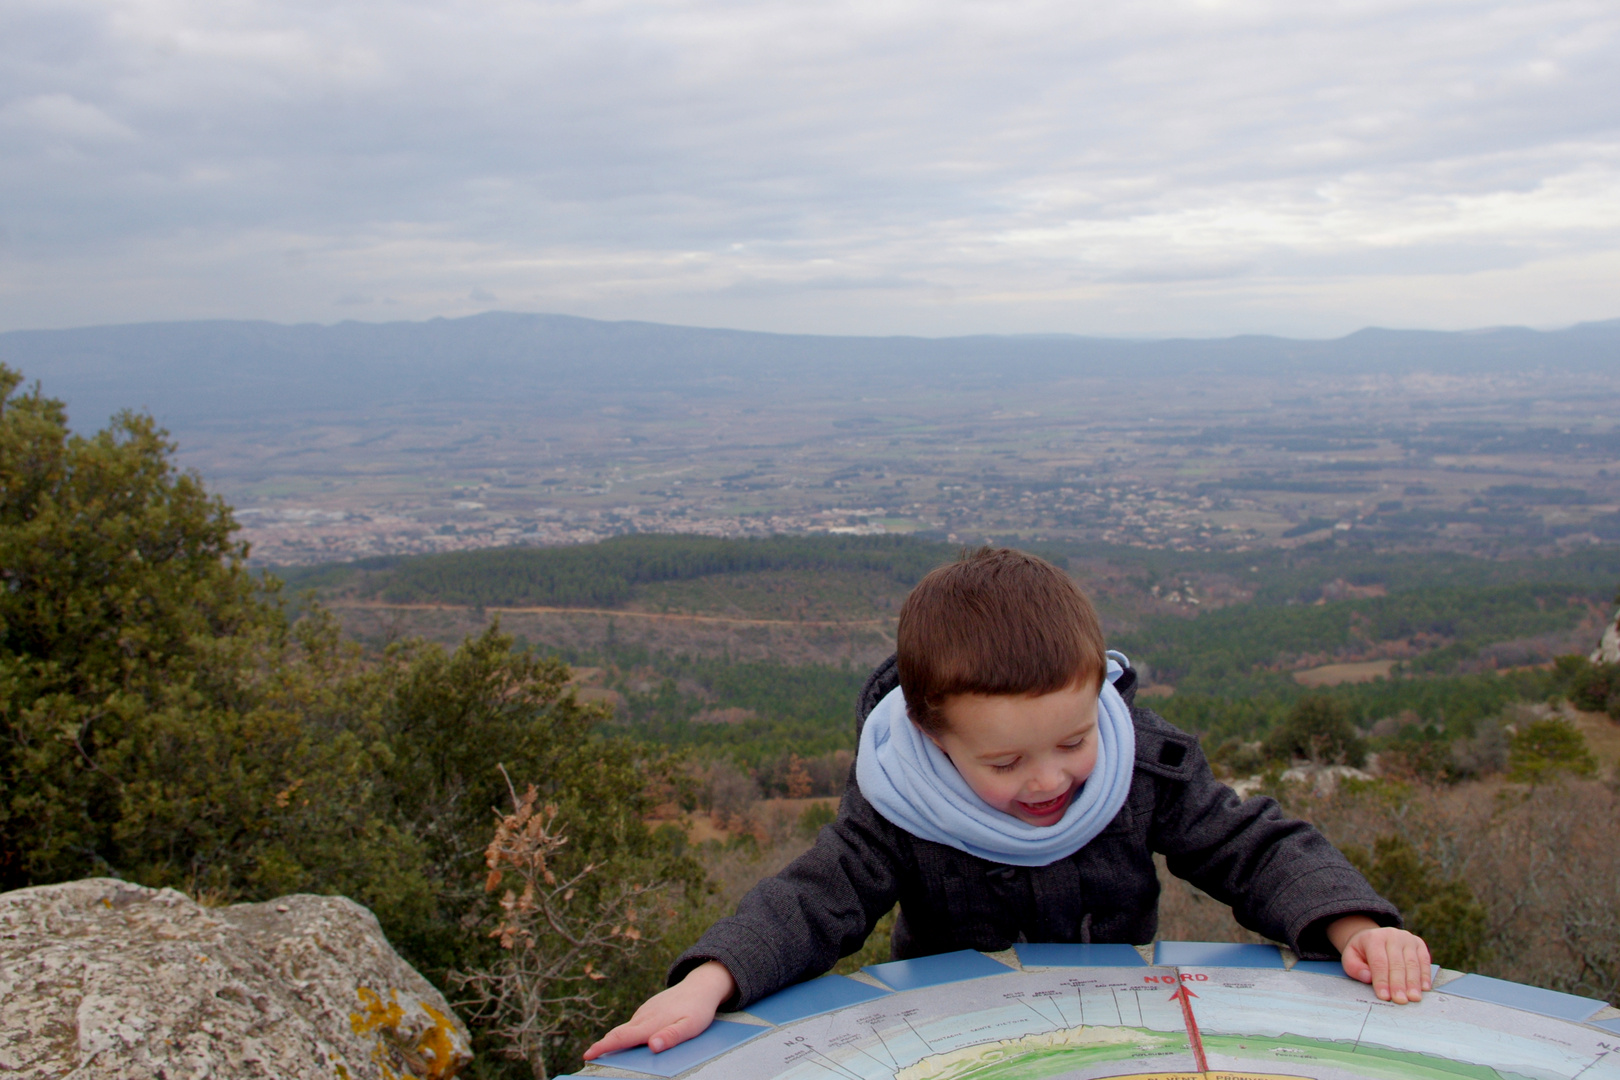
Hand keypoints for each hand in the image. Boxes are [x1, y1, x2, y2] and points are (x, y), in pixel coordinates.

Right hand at [584, 960, 736, 1059]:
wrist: (702, 985)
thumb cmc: (699, 1009)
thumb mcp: (691, 1026)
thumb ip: (671, 1036)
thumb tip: (652, 1045)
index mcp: (651, 1023)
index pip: (622, 1037)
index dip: (603, 1047)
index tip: (587, 1054)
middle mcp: (644, 1016)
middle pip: (618, 1032)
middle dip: (603, 1045)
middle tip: (590, 1056)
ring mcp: (646, 1011)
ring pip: (626, 1027)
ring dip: (614, 1039)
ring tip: (604, 1051)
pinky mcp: (650, 1008)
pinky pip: (634, 1023)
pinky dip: (625, 1032)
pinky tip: (627, 1039)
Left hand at [1329, 916, 1431, 1003]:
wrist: (1374, 937)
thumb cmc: (1362, 952)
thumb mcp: (1350, 957)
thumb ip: (1355, 968)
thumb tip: (1368, 977)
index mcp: (1374, 938)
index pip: (1379, 962)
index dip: (1382, 981)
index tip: (1384, 996)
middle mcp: (1392, 935)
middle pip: (1397, 963)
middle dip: (1398, 984)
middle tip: (1400, 1000)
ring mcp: (1407, 938)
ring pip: (1412, 963)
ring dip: (1413, 982)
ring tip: (1413, 998)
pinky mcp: (1418, 943)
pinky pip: (1424, 960)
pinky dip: (1425, 975)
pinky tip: (1424, 988)